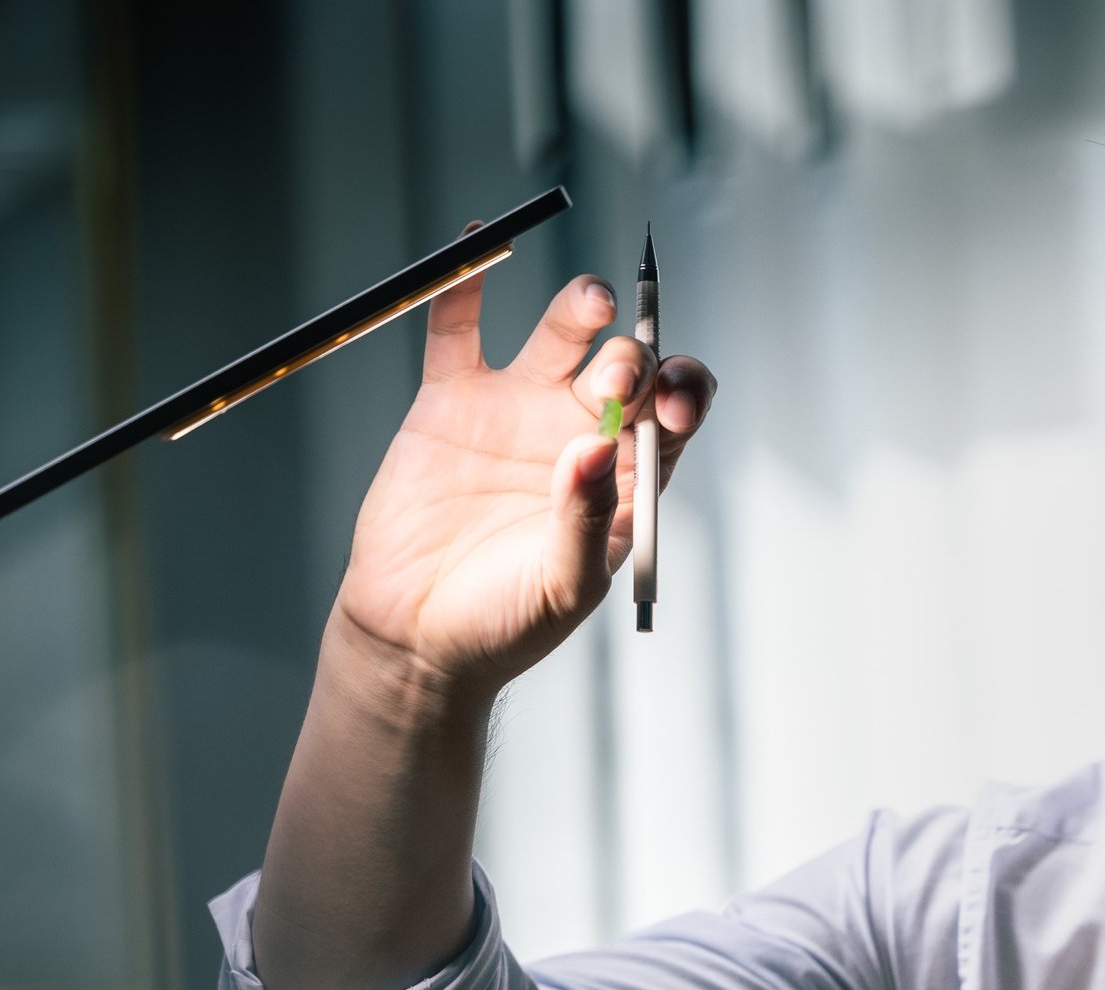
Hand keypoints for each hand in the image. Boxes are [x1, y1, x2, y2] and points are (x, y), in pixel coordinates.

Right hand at [336, 260, 717, 701]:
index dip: (686, 396)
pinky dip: (464, 284)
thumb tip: (596, 452)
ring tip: (592, 303)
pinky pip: (459, 329)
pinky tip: (479, 240)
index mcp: (627, 476)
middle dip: (634, 361)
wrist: (418, 635)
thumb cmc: (508, 622)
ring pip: (561, 337)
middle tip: (618, 374)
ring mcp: (518, 409)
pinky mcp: (452, 401)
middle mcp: (582, 432)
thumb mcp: (564, 587)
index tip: (676, 405)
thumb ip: (587, 522)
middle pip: (627, 369)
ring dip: (581, 309)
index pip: (677, 415)